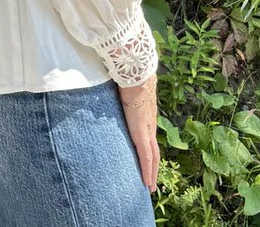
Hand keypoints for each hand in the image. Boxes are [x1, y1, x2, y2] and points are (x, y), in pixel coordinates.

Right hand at [118, 73, 158, 192]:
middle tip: (150, 182)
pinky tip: (147, 182)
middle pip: (154, 151)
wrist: (135, 73)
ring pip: (153, 157)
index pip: (149, 137)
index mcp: (145, 115)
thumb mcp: (122, 89)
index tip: (147, 163)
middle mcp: (150, 124)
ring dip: (152, 172)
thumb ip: (118, 95)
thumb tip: (105, 93)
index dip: (149, 151)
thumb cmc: (127, 77)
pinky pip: (146, 156)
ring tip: (149, 186)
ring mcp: (148, 129)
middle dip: (153, 167)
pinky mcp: (142, 132)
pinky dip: (147, 170)